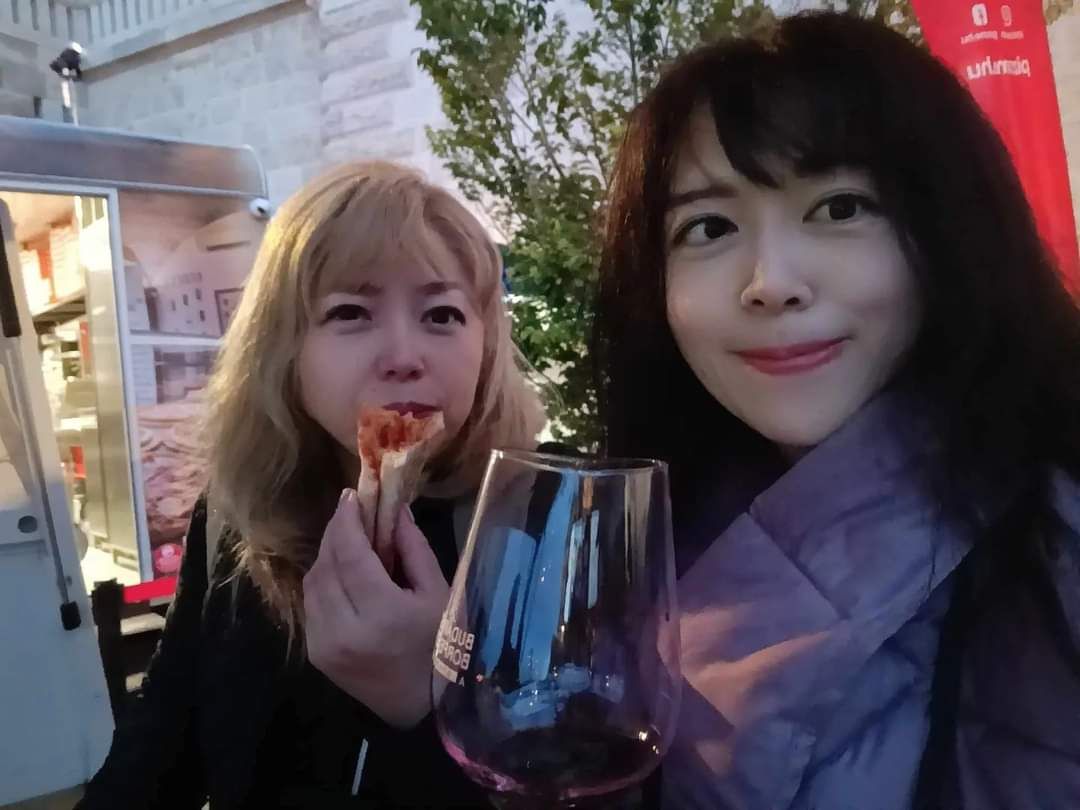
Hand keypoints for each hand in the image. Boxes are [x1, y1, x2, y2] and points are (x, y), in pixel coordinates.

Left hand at [303, 489, 449, 728]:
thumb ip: (413, 548)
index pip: (350, 554)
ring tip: (347, 539)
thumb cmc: (441, 645)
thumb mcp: (438, 593)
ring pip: (313, 583)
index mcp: (382, 614)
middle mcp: (345, 630)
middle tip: (350, 511)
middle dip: (336, 532)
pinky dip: (324, 581)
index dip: (346, 520)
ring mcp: (325, 645)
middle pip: (326, 565)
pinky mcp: (317, 654)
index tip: (350, 496)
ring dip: (327, 555)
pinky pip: (312, 605)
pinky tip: (342, 572)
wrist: (424, 707)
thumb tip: (393, 509)